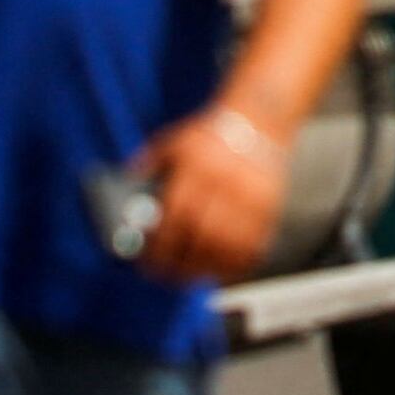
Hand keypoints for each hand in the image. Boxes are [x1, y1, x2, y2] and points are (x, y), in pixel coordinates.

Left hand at [125, 101, 289, 282]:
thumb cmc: (209, 136)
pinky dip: (234, 263)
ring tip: (190, 274)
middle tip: (166, 275)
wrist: (259, 119)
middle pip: (203, 234)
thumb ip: (149, 164)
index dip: (163, 242)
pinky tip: (218, 268)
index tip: (149, 260)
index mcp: (199, 165)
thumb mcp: (175, 142)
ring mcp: (252, 196)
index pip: (178, 213)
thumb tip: (125, 188)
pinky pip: (253, 246)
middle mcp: (227, 181)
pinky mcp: (269, 207)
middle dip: (182, 261)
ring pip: (228, 245)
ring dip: (207, 266)